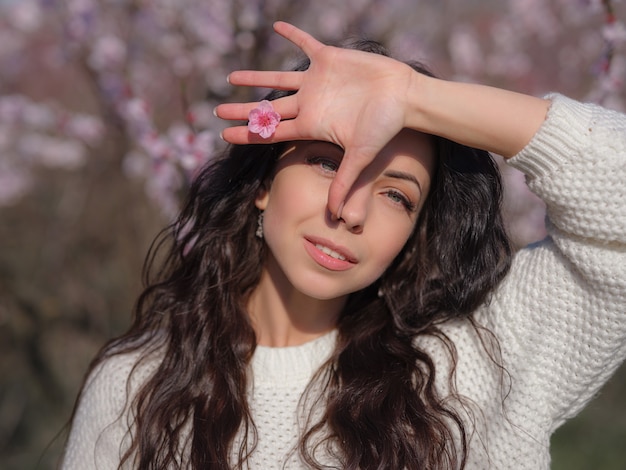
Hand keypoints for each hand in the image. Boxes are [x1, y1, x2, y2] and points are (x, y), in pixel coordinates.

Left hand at [215, 21, 417, 215]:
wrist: (403, 98)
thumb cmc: (383, 127)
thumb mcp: (360, 156)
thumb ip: (344, 182)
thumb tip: (335, 215)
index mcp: (311, 124)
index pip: (272, 131)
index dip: (247, 133)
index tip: (223, 136)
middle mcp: (309, 103)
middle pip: (268, 108)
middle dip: (242, 110)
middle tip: (217, 110)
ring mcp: (317, 81)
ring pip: (278, 79)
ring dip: (255, 77)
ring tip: (231, 77)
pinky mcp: (329, 59)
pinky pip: (306, 44)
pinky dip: (292, 35)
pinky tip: (275, 27)